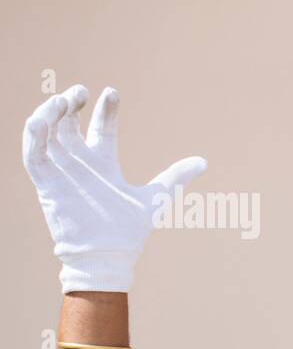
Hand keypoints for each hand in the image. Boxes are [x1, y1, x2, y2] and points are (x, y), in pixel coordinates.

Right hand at [22, 85, 206, 292]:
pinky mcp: (47, 185)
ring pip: (48, 134)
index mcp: (104, 164)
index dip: (105, 110)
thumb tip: (204, 161)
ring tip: (61, 99)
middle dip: (72, 104)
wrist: (108, 257)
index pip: (100, 128)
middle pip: (69, 125)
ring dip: (50, 114)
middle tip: (80, 91)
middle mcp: (81, 164)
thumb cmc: (128, 232)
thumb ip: (176, 178)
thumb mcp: (156, 198)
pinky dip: (33, 136)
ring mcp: (62, 173)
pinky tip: (39, 120)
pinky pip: (33, 156)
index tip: (112, 92)